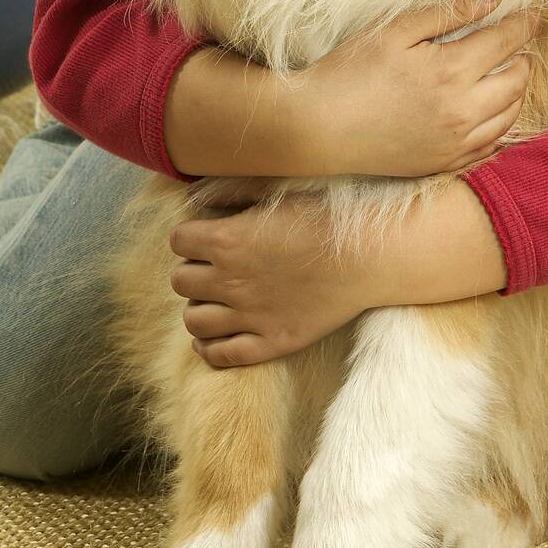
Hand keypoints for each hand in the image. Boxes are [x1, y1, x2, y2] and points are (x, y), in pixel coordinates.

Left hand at [169, 186, 376, 367]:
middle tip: (214, 265)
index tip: (206, 235)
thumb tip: (193, 194)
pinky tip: (215, 335)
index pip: (178, 241)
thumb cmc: (326, 216)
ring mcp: (249, 317)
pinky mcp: (271, 342)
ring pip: (193, 321)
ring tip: (216, 297)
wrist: (368, 254)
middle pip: (180, 281)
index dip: (190, 236)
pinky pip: (221, 356)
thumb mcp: (276, 192)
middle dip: (192, 270)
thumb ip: (231, 192)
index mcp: (227, 240)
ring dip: (199, 306)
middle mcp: (230, 281)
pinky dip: (209, 348)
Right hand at [294, 0, 541, 179]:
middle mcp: (462, 112)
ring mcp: (455, 142)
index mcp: (451, 72)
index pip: (505, 42)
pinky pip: (491, 145)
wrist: (317, 129)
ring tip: (510, 72)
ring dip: (517, 91)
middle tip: (519, 43)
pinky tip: (495, 112)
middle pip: (516, 80)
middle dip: (524, 57)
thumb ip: (449, 12)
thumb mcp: (396, 31)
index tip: (534, 13)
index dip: (523, 24)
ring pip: (510, 115)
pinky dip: (502, 124)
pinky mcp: (444, 163)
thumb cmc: (350, 72)